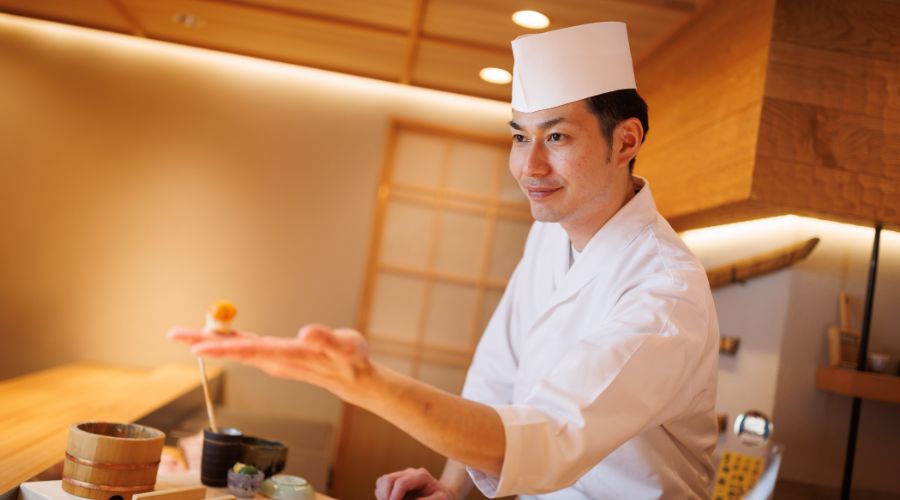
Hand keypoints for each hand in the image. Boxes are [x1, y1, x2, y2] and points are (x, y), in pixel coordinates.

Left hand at [166, 324, 371, 397]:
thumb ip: (328, 340)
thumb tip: (309, 333)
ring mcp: (271, 358)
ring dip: (209, 340)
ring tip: (183, 334)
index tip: (199, 347)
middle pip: (234, 349)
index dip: (224, 346)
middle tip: (172, 334)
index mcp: (287, 356)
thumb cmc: (351, 360)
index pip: (250, 350)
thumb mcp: (347, 348)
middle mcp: (273, 359)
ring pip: (236, 347)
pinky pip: (244, 344)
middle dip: (203, 342)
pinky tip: (215, 332)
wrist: (352, 378)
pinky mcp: (273, 355)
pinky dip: (226, 337)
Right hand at [375, 468, 456, 499]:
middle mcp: (409, 473)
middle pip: (388, 479)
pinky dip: (382, 495)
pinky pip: (381, 485)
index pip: (401, 483)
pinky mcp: (396, 480)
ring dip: (383, 495)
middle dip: (386, 496)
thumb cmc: (442, 497)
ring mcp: (401, 475)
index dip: (394, 497)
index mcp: (421, 476)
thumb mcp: (440, 499)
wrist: (442, 493)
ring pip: (382, 481)